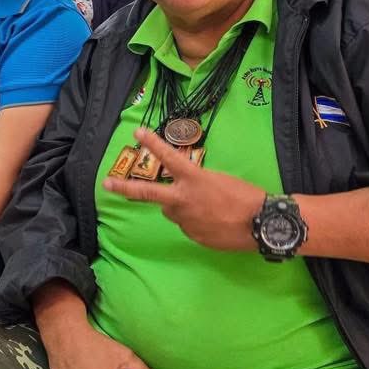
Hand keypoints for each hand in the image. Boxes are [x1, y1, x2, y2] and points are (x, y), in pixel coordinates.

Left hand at [102, 128, 265, 250]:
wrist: (262, 224)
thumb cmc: (246, 196)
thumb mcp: (219, 180)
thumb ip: (195, 184)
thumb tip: (184, 193)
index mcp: (194, 179)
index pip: (168, 157)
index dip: (152, 143)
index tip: (137, 132)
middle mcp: (183, 199)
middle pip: (148, 192)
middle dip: (125, 188)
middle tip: (106, 185)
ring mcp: (185, 221)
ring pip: (172, 210)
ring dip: (180, 207)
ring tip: (207, 208)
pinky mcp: (192, 237)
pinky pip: (187, 225)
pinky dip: (195, 222)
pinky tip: (215, 222)